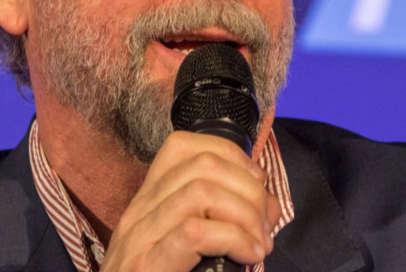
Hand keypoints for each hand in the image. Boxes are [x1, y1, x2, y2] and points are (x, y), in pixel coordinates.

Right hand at [100, 131, 281, 271]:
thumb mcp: (187, 251)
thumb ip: (221, 223)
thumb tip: (266, 206)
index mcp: (148, 205)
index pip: (183, 146)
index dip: (230, 155)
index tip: (255, 186)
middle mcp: (139, 213)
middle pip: (201, 165)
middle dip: (247, 188)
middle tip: (263, 225)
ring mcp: (139, 239)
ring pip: (201, 191)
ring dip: (245, 214)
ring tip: (259, 244)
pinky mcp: (148, 266)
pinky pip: (196, 232)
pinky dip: (234, 238)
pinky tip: (247, 255)